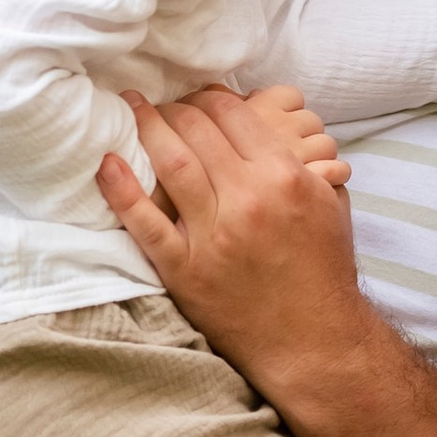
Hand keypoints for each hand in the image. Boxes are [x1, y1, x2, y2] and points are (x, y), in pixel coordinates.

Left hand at [98, 85, 365, 389]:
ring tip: (129, 109)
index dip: (209, 96)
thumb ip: (305, 162)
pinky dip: (120, 191)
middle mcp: (247, 199)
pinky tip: (105, 164)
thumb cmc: (323, 271)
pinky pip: (145, 223)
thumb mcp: (330, 205)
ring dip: (146, 128)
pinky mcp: (186, 268)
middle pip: (197, 129)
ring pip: (171, 163)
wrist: (313, 340)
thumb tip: (275, 129)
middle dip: (174, 107)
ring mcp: (213, 235)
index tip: (198, 97)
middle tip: (159, 101)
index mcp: (284, 176)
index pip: (233, 114)